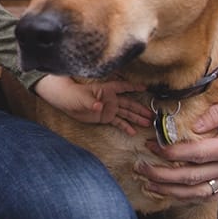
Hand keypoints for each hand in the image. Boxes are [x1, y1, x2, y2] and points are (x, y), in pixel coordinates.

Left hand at [35, 74, 149, 133]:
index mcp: (106, 91)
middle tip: (151, 115)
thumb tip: (99, 106)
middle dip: (140, 109)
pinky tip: (132, 132)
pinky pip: (117, 122)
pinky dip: (125, 126)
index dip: (133, 87)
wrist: (66, 102)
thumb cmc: (73, 95)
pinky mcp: (105, 117)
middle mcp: (110, 99)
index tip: (145, 88)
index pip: (123, 87)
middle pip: (128, 103)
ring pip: (126, 113)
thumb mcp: (82, 98)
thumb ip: (91, 102)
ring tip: (147, 123)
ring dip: (136, 118)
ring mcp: (109, 108)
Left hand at [138, 72, 217, 203]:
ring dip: (171, 192)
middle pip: (193, 178)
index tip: (152, 147)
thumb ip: (217, 113)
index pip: (197, 155)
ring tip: (148, 184)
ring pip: (198, 193)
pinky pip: (207, 195)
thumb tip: (195, 124)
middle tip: (142, 167)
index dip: (171, 154)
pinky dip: (186, 197)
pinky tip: (168, 194)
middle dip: (163, 175)